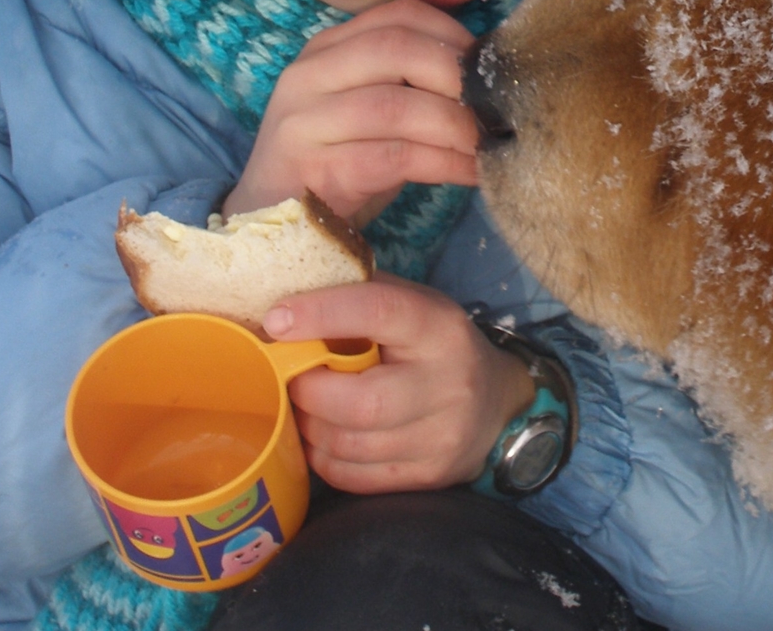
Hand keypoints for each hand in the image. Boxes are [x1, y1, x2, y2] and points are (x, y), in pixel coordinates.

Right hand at [224, 0, 478, 223]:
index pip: (398, 15)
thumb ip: (409, 80)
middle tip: (495, 106)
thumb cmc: (339, 161)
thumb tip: (488, 74)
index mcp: (328, 48)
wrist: (273, 224)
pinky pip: (392, 158)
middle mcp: (309, 74)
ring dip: (455, 125)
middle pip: (396, 49)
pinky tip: (471, 173)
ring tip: (488, 143)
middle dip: (457, 76)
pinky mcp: (312, 170)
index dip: (453, 34)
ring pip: (395, 106)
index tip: (490, 67)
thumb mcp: (371, 109)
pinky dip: (442, 163)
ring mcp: (304, 121)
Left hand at [265, 276, 537, 492]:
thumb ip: (360, 296)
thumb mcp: (412, 305)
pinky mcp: (429, 477)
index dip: (322, 314)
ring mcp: (441, 437)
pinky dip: (324, 457)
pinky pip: (354, 477)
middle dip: (309, 390)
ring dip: (310, 425)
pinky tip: (323, 436)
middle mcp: (448, 383)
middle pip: (360, 400)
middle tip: (289, 378)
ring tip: (303, 406)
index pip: (378, 312)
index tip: (276, 319)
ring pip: (350, 444)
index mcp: (439, 327)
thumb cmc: (434, 344)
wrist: (496, 402)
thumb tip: (288, 295)